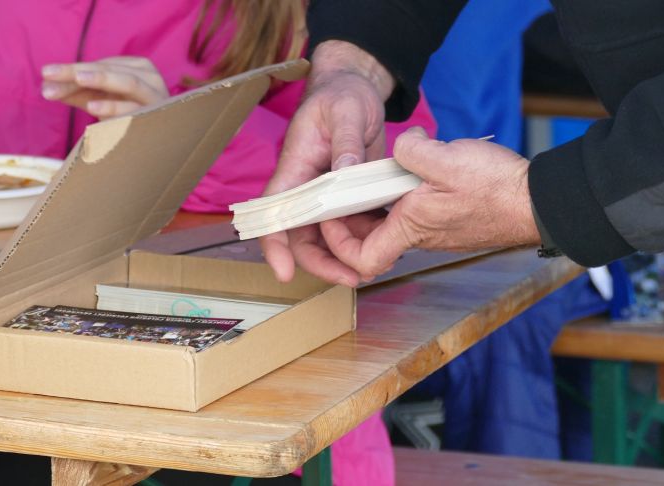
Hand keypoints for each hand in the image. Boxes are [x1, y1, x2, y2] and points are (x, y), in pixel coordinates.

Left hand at [41, 56, 168, 119]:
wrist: (158, 145)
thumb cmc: (127, 117)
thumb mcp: (99, 100)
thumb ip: (75, 91)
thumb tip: (44, 84)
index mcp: (138, 68)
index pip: (101, 65)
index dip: (72, 69)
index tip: (45, 74)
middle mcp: (151, 79)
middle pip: (111, 71)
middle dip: (79, 72)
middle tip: (50, 73)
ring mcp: (156, 98)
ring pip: (129, 84)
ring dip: (103, 79)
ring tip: (78, 79)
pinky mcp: (156, 119)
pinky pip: (134, 111)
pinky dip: (114, 107)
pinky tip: (92, 107)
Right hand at [260, 40, 394, 285]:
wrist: (355, 90)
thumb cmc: (341, 96)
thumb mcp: (345, 112)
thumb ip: (345, 143)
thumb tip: (344, 172)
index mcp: (294, 169)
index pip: (274, 212)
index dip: (274, 245)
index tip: (285, 272)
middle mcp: (306, 188)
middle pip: (301, 237)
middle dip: (322, 263)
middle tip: (353, 278)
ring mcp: (327, 196)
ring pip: (327, 238)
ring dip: (347, 256)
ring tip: (376, 267)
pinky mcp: (349, 197)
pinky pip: (353, 226)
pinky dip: (366, 239)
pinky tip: (389, 246)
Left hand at [318, 127, 541, 281]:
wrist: (538, 201)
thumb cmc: (496, 188)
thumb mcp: (444, 157)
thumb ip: (410, 151)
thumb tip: (402, 146)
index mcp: (411, 226)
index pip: (362, 258)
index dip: (338, 243)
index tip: (332, 217)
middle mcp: (420, 235)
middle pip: (371, 239)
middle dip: (353, 217)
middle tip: (346, 189)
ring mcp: (436, 229)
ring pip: (392, 223)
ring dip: (378, 202)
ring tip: (375, 174)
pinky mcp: (449, 219)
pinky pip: (414, 213)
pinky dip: (403, 196)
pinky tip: (411, 170)